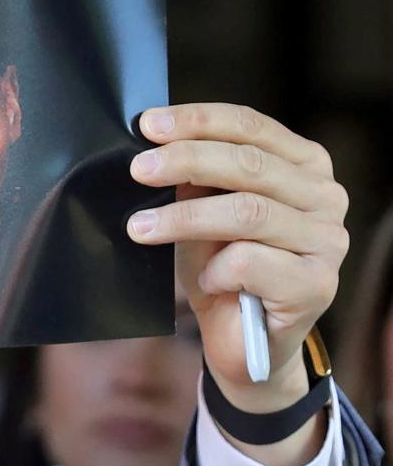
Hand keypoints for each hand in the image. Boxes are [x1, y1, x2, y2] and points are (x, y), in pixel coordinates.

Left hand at [126, 104, 347, 446]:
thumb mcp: (204, 215)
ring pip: (248, 212)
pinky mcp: (317, 284)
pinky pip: (251, 262)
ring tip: (140, 227)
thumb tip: (155, 145)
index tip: (148, 125)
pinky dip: (216, 269)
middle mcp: (326, 197)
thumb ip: (197, 180)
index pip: (251, 127)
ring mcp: (328, 241)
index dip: (198, 121)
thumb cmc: (224, 271)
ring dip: (184, 218)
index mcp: (304, 166)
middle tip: (138, 169)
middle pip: (249, 165)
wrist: (243, 344)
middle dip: (186, 161)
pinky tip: (207, 281)